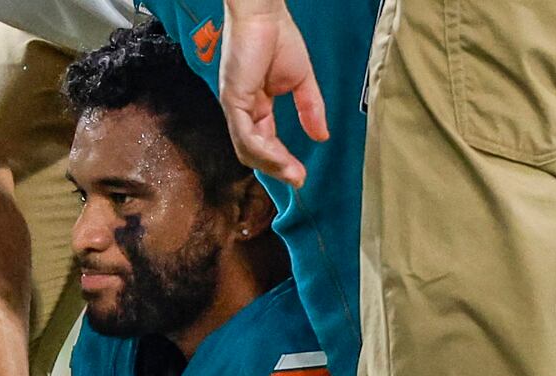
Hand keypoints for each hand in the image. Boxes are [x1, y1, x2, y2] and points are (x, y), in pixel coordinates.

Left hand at [219, 0, 326, 187]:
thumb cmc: (278, 38)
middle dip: (277, 169)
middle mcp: (241, 111)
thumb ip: (311, 109)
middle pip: (254, 152)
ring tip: (293, 175)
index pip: (265, 142)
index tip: (301, 174)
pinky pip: (245, 134)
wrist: (264, 14)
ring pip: (247, 149)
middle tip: (298, 180)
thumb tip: (323, 136)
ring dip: (271, 165)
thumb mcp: (301, 81)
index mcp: (255, 107)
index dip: (282, 160)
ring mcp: (234, 107)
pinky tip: (280, 159)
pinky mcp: (233, 99)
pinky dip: (263, 150)